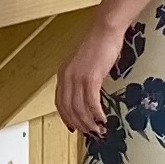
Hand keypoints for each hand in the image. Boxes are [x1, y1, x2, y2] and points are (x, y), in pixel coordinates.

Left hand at [58, 15, 126, 140]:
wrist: (105, 29)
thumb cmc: (98, 44)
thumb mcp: (83, 63)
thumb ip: (80, 77)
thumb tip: (86, 93)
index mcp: (63, 74)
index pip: (60, 102)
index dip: (66, 118)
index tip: (74, 128)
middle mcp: (66, 77)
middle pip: (69, 109)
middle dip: (80, 124)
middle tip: (90, 134)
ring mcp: (77, 77)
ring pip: (79, 108)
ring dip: (89, 123)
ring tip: (99, 131)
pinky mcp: (91, 77)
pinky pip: (91, 102)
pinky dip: (97, 114)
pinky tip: (103, 120)